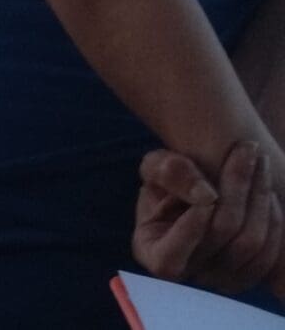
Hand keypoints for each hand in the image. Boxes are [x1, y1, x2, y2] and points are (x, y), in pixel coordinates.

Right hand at [134, 143, 284, 293]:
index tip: (208, 189)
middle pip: (221, 235)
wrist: (199, 192)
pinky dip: (273, 218)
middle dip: (236, 187)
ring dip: (259, 196)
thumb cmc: (168, 182)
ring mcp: (222, 280)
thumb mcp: (155, 168)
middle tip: (246, 149)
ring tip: (258, 160)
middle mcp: (190, 274)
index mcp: (154, 254)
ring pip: (250, 243)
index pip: (171, 257)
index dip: (190, 227)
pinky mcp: (250, 276)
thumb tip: (207, 194)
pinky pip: (270, 253)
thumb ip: (170, 174)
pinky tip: (265, 188)